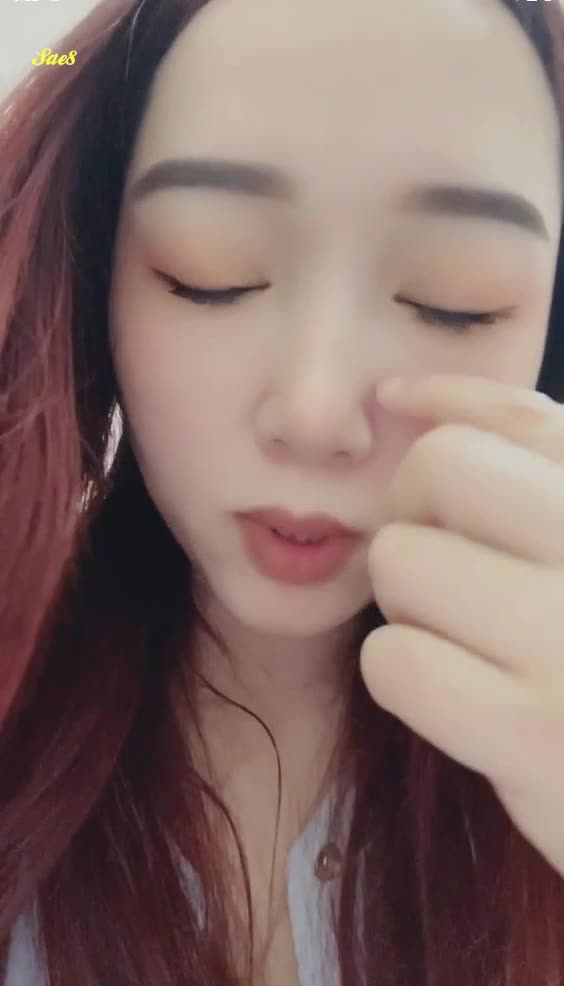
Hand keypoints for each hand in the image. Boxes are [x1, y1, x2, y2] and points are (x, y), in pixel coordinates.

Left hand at [360, 372, 563, 877]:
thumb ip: (530, 463)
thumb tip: (400, 398)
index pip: (526, 417)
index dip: (444, 398)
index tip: (393, 405)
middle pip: (441, 468)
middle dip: (415, 511)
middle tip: (443, 566)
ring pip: (402, 560)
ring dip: (410, 604)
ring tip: (466, 642)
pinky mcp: (537, 736)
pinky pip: (395, 660)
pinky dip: (406, 676)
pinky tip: (459, 700)